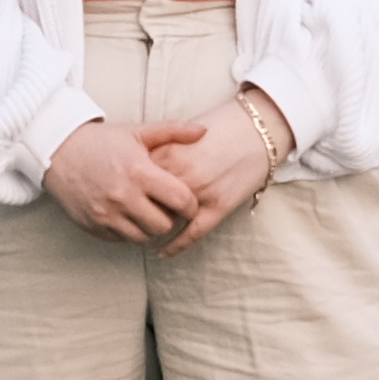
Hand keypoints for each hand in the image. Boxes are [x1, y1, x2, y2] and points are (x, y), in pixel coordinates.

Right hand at [39, 115, 191, 246]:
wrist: (57, 151)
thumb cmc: (101, 141)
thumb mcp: (137, 132)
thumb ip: (173, 131)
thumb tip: (203, 130)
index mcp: (139, 172)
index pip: (180, 201)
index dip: (190, 204)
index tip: (187, 201)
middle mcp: (123, 196)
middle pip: (164, 225)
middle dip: (169, 218)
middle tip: (165, 207)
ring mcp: (106, 214)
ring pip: (144, 238)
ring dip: (149, 227)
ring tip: (146, 211)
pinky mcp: (93, 226)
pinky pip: (121, 240)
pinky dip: (128, 230)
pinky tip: (126, 214)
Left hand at [136, 89, 295, 248]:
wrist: (259, 130)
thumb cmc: (221, 126)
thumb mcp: (183, 132)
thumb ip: (159, 148)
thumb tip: (135, 163)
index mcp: (170, 153)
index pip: (135, 178)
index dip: (126, 188)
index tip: (118, 194)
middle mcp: (182, 175)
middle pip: (147, 200)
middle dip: (136, 208)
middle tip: (127, 214)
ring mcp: (201, 193)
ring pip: (167, 219)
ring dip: (153, 226)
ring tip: (141, 231)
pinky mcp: (219, 207)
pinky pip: (191, 234)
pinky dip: (174, 246)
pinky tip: (161, 253)